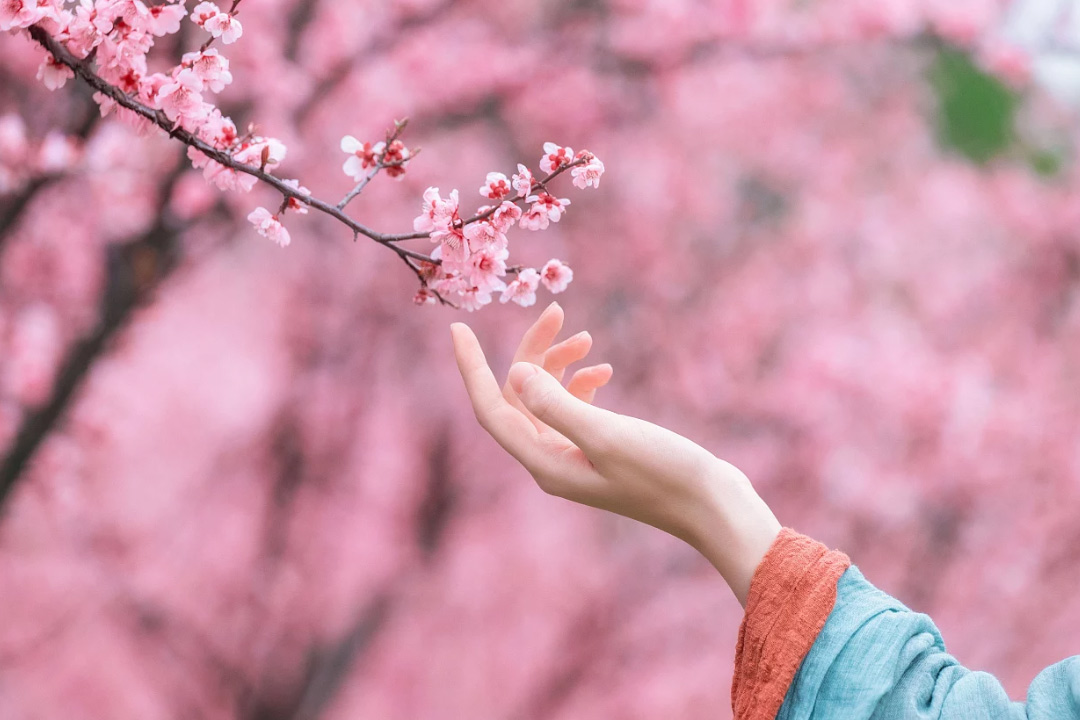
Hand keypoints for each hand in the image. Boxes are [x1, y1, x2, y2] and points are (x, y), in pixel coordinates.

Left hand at [450, 302, 781, 605]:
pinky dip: (581, 384)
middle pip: (518, 398)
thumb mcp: (607, 435)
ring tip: (586, 338)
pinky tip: (604, 370)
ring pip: (545, 399)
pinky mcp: (597, 450)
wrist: (711, 506)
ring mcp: (573, 457)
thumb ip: (558, 404)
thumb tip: (515, 374)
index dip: (471, 368)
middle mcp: (550, 461)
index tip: (456, 328)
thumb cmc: (664, 473)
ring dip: (558, 365)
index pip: (491, 410)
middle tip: (555, 312)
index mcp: (544, 462)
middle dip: (531, 353)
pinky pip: (572, 409)